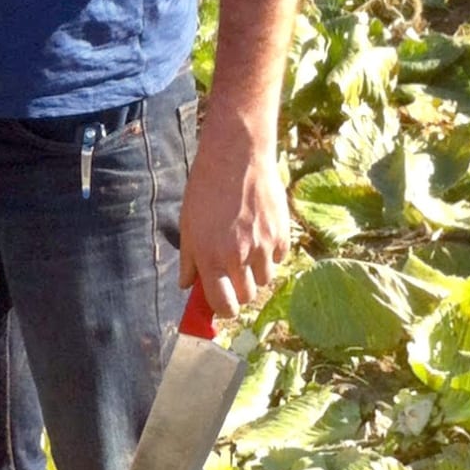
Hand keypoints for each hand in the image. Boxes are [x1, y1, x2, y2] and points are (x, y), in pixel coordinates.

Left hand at [178, 120, 290, 318]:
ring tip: (246, 249)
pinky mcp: (283, 235)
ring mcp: (263, 246)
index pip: (223, 304)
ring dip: (256, 272)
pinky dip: (272, 254)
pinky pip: (280, 259)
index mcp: (210, 257)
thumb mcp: (188, 225)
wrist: (237, 158)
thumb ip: (189, 260)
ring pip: (265, 279)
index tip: (225, 306)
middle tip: (233, 276)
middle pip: (247, 296)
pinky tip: (260, 234)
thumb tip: (187, 286)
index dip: (224, 310)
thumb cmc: (206, 190)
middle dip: (240, 291)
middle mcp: (237, 256)